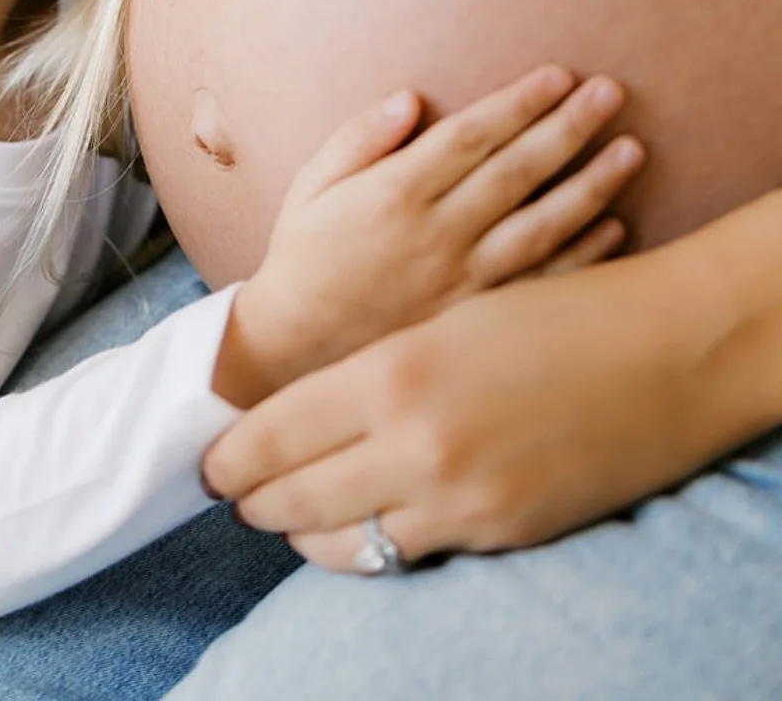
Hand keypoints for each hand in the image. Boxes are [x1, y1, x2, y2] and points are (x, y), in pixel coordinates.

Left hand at [202, 237, 731, 569]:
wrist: (658, 354)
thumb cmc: (543, 313)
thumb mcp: (438, 317)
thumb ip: (366, 362)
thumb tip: (301, 402)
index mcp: (390, 375)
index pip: (276, 436)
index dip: (232, 456)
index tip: (211, 461)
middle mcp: (416, 446)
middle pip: (294, 499)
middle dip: (254, 501)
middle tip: (235, 494)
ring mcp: (459, 500)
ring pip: (346, 544)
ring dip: (305, 532)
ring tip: (286, 516)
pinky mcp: (498, 532)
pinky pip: (409, 554)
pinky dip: (373, 545)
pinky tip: (360, 525)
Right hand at [212, 66, 642, 409]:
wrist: (295, 349)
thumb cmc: (303, 256)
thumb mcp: (311, 185)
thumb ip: (359, 139)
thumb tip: (411, 99)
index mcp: (395, 193)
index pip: (471, 136)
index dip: (518, 103)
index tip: (559, 74)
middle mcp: (436, 234)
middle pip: (516, 172)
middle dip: (568, 127)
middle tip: (612, 92)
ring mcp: (462, 281)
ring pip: (541, 226)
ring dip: (590, 186)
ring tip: (632, 150)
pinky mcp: (476, 320)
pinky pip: (540, 284)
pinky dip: (583, 256)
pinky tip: (614, 225)